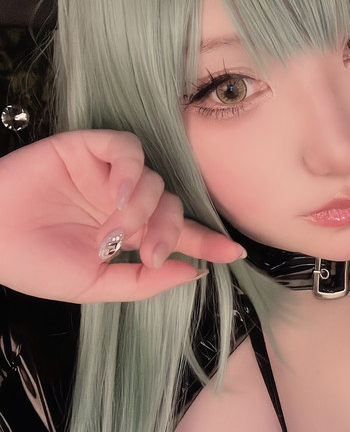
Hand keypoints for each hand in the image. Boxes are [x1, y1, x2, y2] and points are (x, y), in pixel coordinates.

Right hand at [0, 130, 244, 302]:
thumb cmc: (33, 263)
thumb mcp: (94, 284)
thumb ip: (143, 281)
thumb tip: (194, 273)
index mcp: (127, 234)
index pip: (178, 233)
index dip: (207, 240)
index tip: (234, 252)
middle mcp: (122, 201)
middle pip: (171, 205)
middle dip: (171, 229)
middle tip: (151, 251)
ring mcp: (106, 174)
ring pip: (153, 178)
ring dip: (143, 206)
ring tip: (114, 230)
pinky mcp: (87, 148)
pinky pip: (126, 147)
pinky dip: (130, 170)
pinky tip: (117, 194)